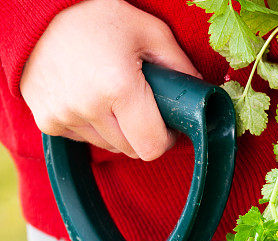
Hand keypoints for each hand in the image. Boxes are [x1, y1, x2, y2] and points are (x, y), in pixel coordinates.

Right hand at [21, 0, 201, 159]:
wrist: (36, 11)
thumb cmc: (95, 16)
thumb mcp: (147, 31)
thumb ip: (178, 67)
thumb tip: (201, 97)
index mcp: (118, 87)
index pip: (152, 146)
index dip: (165, 139)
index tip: (166, 125)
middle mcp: (88, 107)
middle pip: (132, 150)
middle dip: (142, 133)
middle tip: (139, 105)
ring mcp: (65, 117)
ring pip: (109, 147)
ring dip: (116, 130)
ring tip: (109, 94)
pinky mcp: (48, 122)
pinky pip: (83, 140)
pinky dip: (91, 125)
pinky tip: (86, 96)